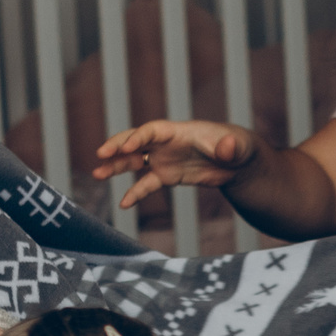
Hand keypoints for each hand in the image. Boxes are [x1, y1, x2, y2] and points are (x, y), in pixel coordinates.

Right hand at [94, 119, 259, 208]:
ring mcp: (164, 159)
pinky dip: (135, 193)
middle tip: (100, 155)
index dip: (138, 137)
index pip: (152, 131)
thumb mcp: (237, 146)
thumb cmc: (238, 147)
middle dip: (117, 147)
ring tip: (97, 174)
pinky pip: (146, 184)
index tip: (126, 147)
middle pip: (135, 141)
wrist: (238, 162)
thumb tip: (226, 147)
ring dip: (115, 167)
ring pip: (134, 161)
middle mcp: (166, 143)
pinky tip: (123, 204)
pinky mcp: (167, 176)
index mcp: (178, 131)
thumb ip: (230, 147)